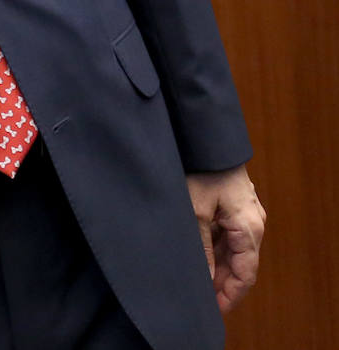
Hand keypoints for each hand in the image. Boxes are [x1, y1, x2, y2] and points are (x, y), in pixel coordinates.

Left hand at [186, 164, 265, 312]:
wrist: (208, 138)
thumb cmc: (202, 170)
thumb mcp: (196, 212)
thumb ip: (201, 248)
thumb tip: (203, 279)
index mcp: (249, 228)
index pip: (244, 275)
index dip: (230, 296)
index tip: (213, 309)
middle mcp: (253, 223)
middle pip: (239, 264)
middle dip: (221, 282)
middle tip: (198, 296)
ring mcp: (246, 213)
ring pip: (233, 249)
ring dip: (216, 264)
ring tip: (194, 277)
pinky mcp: (235, 205)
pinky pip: (228, 233)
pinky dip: (214, 246)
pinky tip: (196, 252)